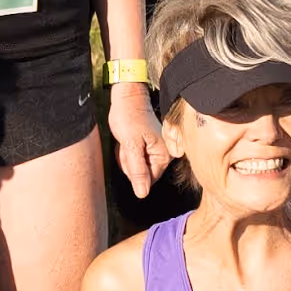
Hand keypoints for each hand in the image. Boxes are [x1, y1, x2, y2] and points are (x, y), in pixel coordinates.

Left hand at [110, 79, 167, 193]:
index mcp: (164, 155)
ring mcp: (156, 149)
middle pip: (143, 174)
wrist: (127, 96)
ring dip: (126, 156)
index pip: (148, 180)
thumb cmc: (129, 116)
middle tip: (127, 144)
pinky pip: (135, 157)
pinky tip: (126, 139)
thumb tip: (142, 193)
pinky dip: (126, 150)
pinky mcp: (148, 145)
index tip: (130, 153)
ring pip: (136, 166)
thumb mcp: (130, 146)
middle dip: (130, 162)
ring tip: (126, 140)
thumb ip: (137, 170)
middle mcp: (164, 153)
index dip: (134, 171)